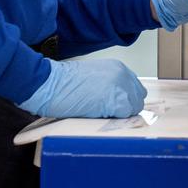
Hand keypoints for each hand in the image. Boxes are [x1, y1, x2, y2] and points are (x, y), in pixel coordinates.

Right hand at [17, 58, 145, 117]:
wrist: (49, 83)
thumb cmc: (62, 82)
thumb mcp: (92, 77)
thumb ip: (109, 85)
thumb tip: (116, 100)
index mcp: (118, 68)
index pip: (134, 88)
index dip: (125, 100)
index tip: (115, 107)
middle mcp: (123, 75)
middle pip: (137, 98)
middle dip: (125, 107)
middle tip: (108, 112)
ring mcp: (121, 88)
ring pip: (133, 108)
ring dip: (120, 114)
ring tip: (101, 114)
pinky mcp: (117, 101)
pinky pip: (125, 115)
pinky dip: (115, 119)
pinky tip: (99, 116)